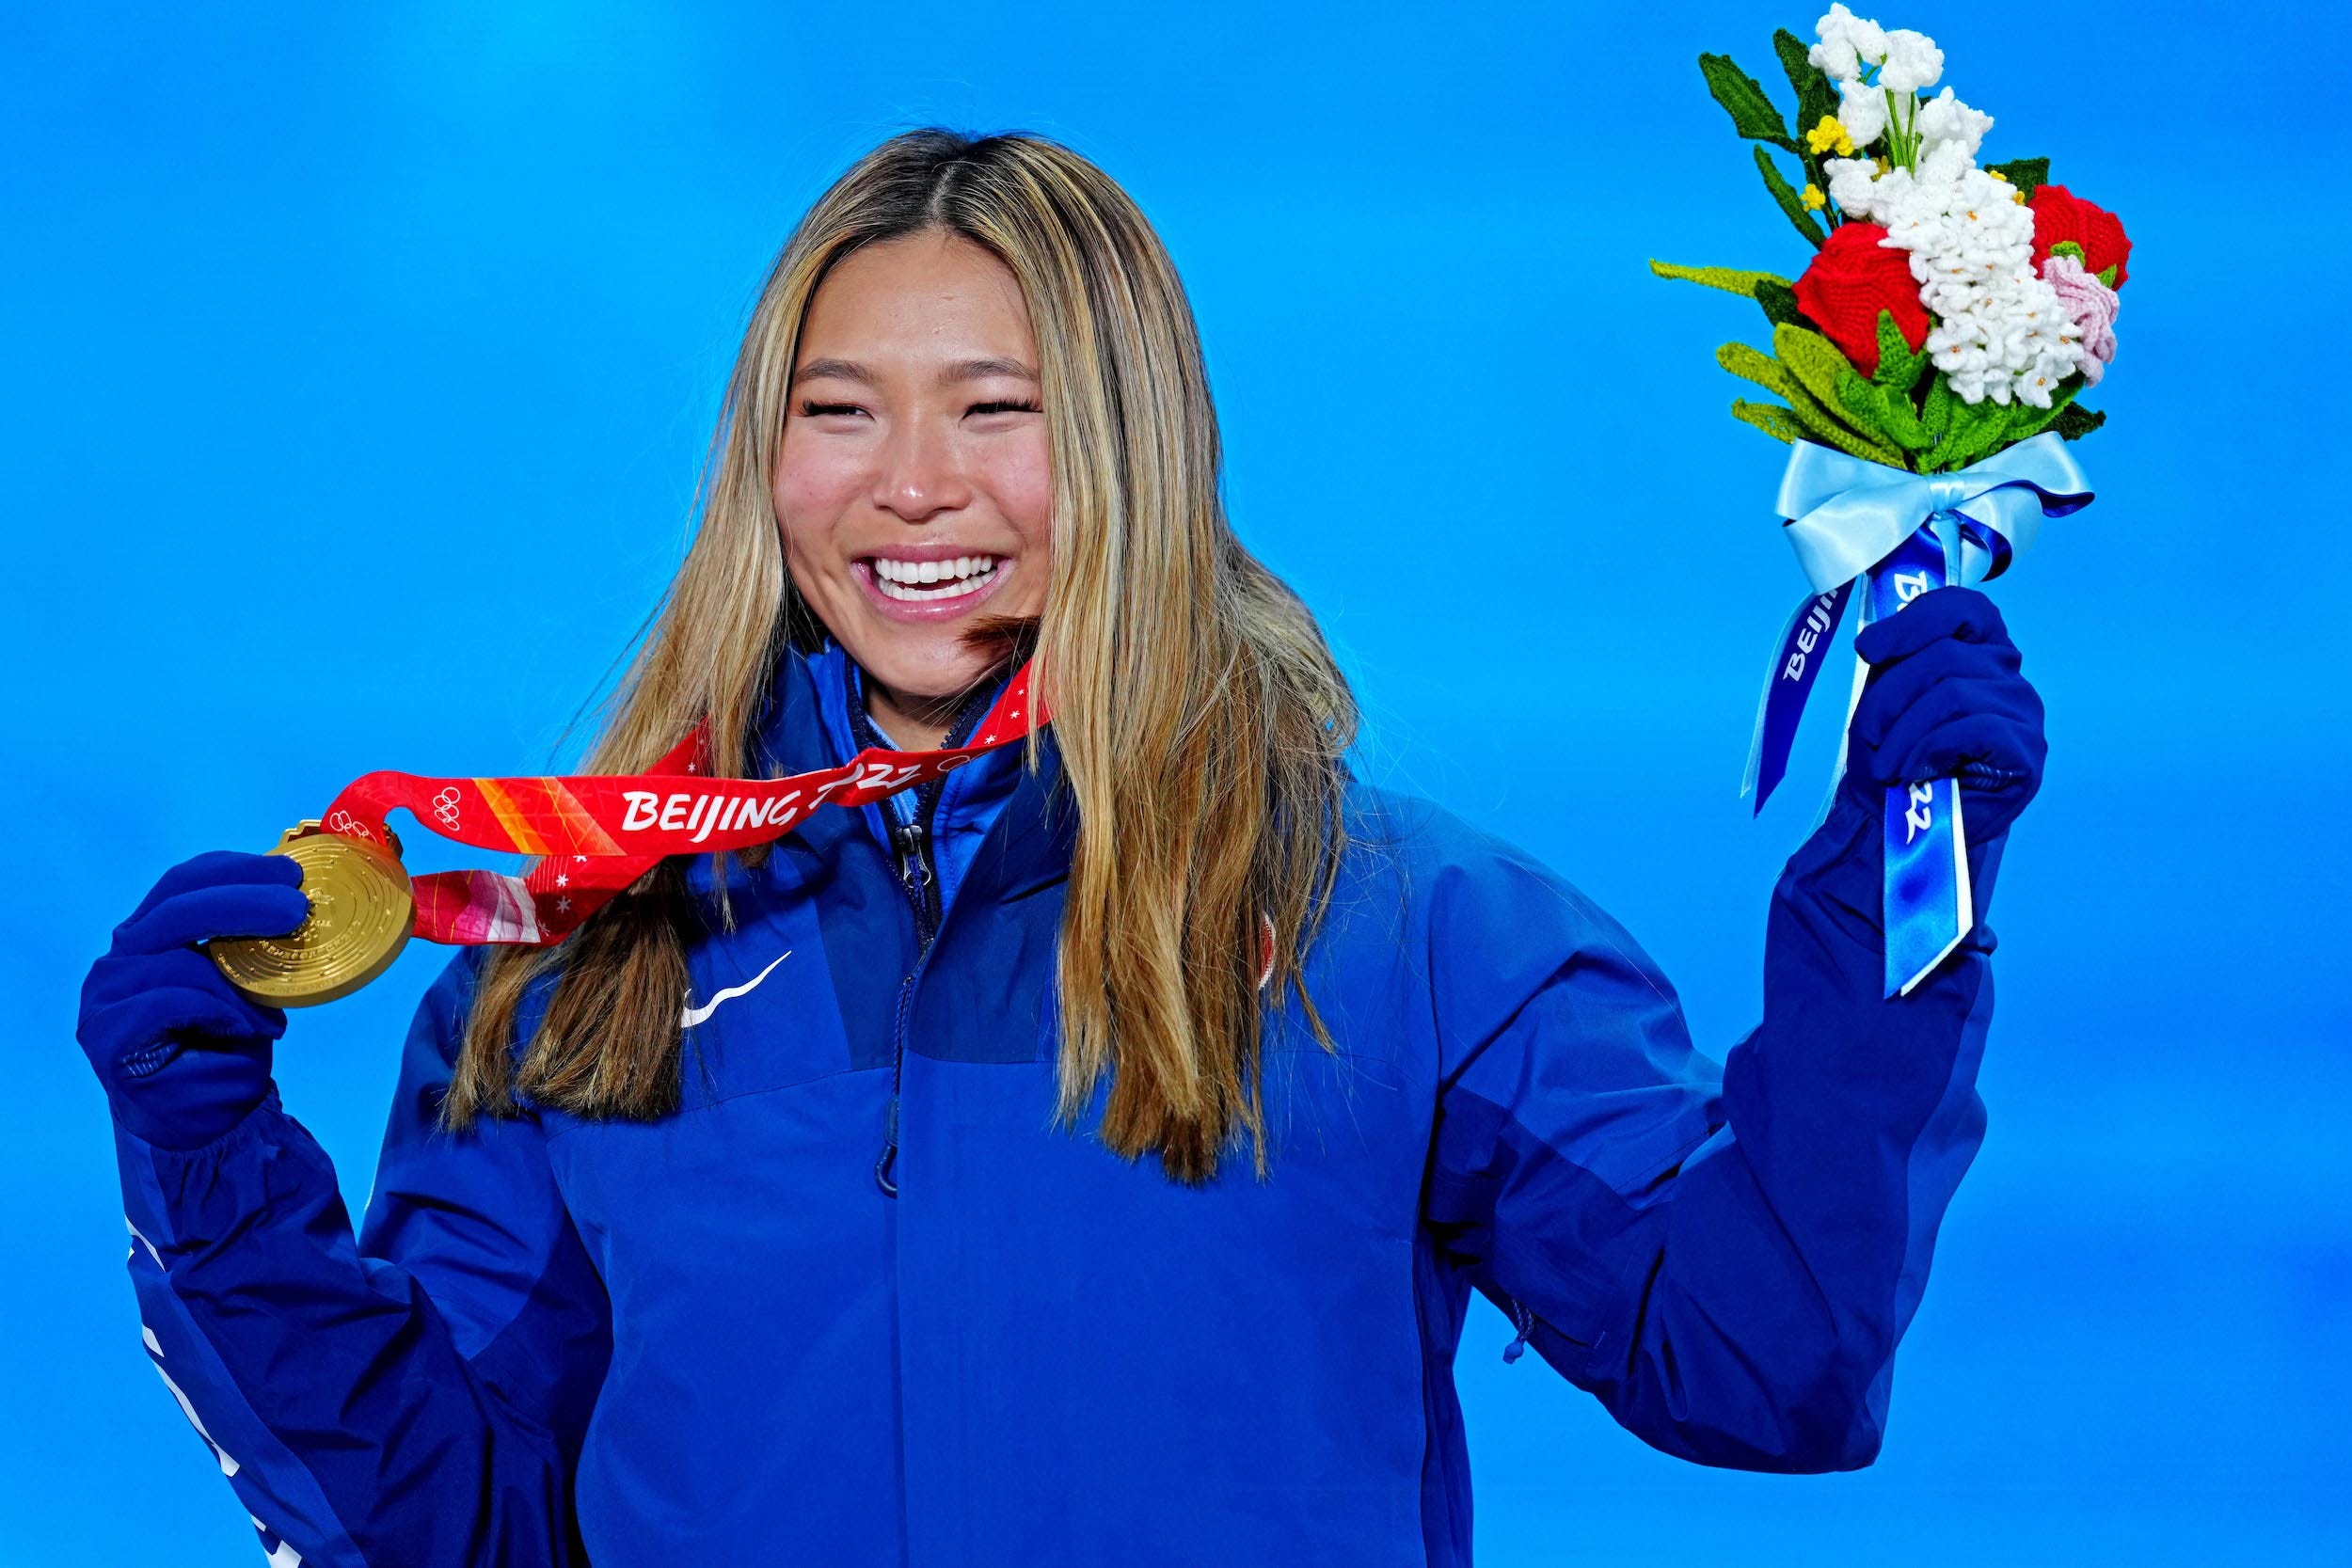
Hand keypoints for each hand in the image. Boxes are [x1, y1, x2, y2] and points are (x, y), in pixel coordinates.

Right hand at [77, 851, 310, 1150]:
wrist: (206, 1121)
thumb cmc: (225, 1047)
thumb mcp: (248, 984)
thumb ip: (253, 945)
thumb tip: (301, 901)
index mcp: (149, 936)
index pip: (183, 883)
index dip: (235, 870)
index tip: (290, 872)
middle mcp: (119, 959)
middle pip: (177, 908)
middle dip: (244, 901)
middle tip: (297, 908)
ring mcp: (105, 997)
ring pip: (177, 961)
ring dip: (237, 986)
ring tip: (272, 1015)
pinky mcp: (106, 1035)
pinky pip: (169, 1002)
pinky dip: (217, 1012)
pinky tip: (240, 1030)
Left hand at [1840, 586, 2046, 840]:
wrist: (1900, 825)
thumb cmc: (1892, 759)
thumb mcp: (1883, 701)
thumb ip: (1891, 664)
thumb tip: (1870, 641)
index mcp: (1977, 651)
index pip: (1964, 610)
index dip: (1914, 621)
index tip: (1868, 651)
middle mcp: (2007, 675)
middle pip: (1944, 654)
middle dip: (1891, 697)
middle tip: (1869, 738)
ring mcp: (2023, 712)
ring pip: (1953, 693)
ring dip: (1903, 733)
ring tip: (1887, 767)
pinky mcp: (2027, 753)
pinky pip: (1975, 728)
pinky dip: (1930, 749)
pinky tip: (1913, 772)